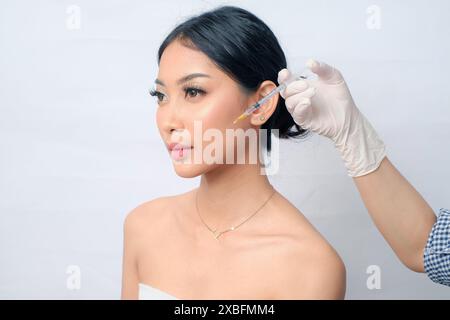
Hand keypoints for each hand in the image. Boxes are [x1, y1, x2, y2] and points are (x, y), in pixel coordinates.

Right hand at [277, 59, 386, 176]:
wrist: (348, 115)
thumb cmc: (340, 98)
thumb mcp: (333, 77)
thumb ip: (322, 68)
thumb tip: (310, 62)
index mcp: (302, 87)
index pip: (286, 82)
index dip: (283, 77)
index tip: (286, 73)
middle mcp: (299, 98)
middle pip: (286, 92)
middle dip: (293, 87)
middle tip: (306, 85)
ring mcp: (301, 110)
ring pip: (289, 103)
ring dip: (299, 96)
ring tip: (313, 93)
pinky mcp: (305, 121)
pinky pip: (296, 114)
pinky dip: (299, 107)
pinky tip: (307, 102)